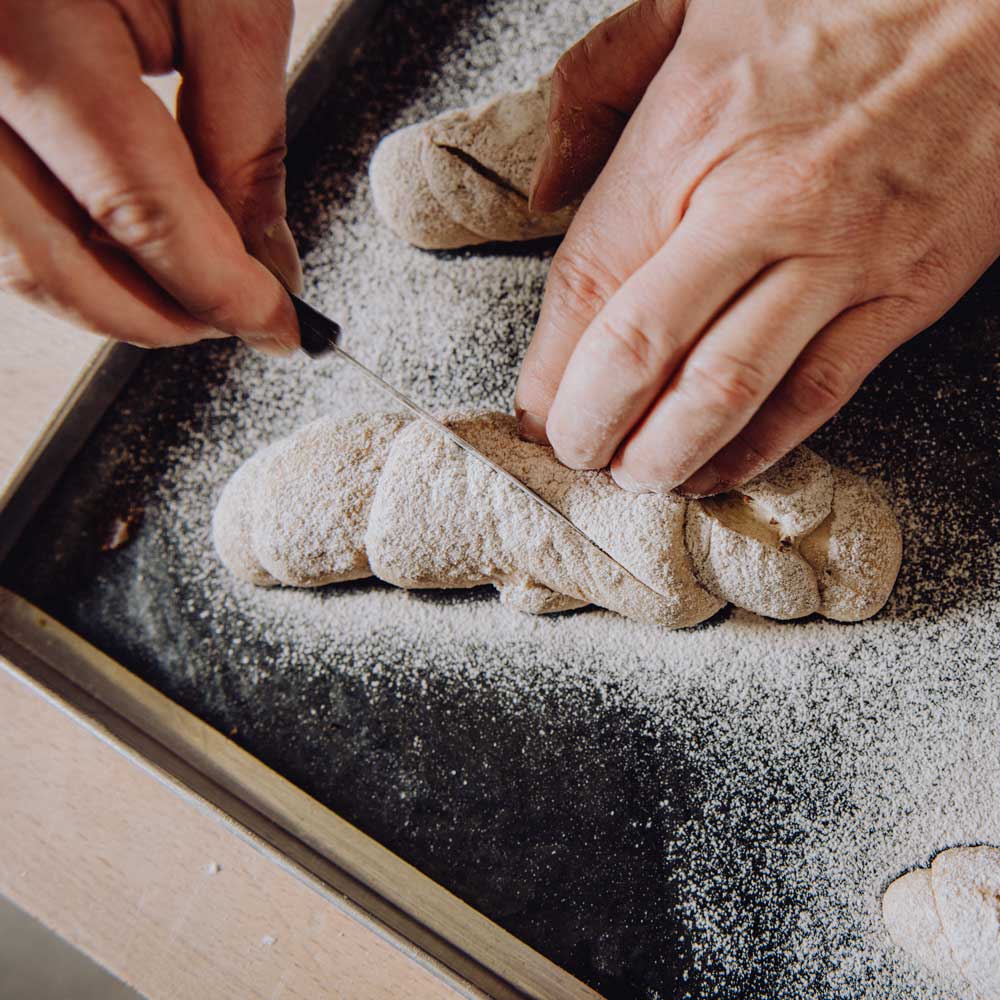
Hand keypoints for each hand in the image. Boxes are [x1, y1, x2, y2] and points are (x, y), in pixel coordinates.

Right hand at [0, 0, 300, 352]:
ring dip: (110, 296)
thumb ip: (246, 142)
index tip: (280, 326)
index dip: (219, 291)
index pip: (138, 210)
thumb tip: (265, 258)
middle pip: (51, 258)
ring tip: (191, 290)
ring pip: (12, 253)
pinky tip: (127, 245)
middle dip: (159, 315)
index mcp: (27, 32)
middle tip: (237, 320)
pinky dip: (68, 249)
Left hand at [515, 0, 999, 494]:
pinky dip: (757, 449)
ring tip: (632, 478)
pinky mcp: (902, 295)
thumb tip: (543, 189)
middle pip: (642, 352)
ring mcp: (836, 259)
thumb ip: (595, 84)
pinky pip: (815, 397)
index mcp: (687, 136)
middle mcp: (755, 207)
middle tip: (574, 455)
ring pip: (725, 392)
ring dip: (664, 454)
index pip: (589, 282)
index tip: (531, 410)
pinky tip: (716, 471)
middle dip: (591, 425)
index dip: (548, 367)